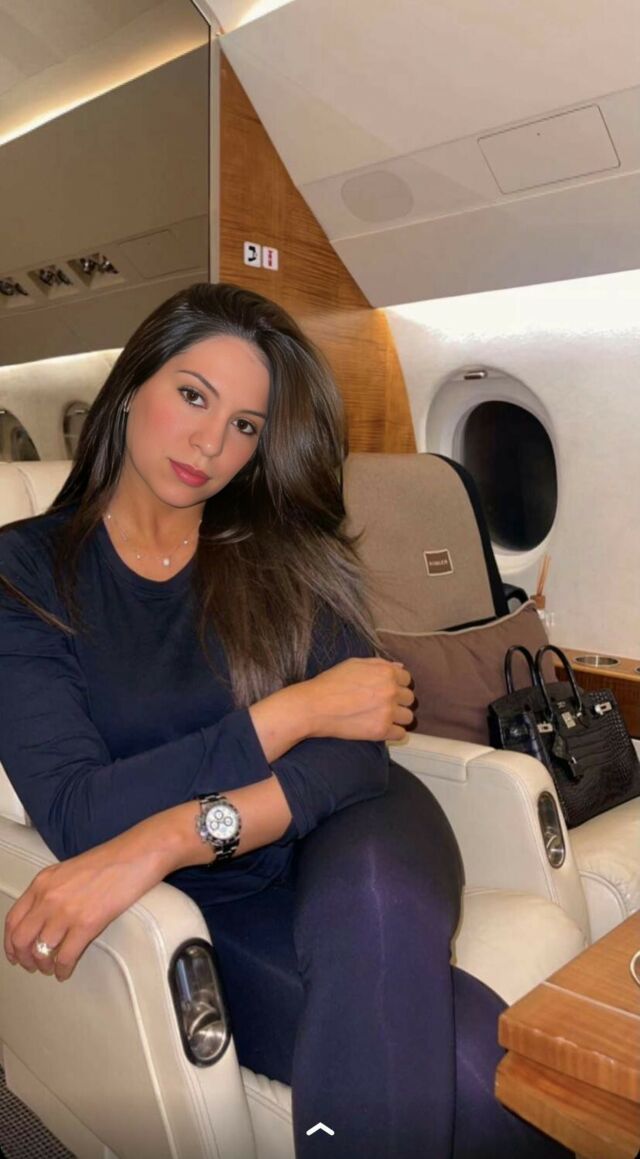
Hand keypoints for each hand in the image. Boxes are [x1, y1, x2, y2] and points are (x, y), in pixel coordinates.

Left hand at [4, 829, 164, 981]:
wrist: (136, 855)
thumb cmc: (111, 860)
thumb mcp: (70, 870)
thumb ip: (53, 891)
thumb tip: (46, 918)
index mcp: (42, 882)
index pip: (13, 919)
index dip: (10, 943)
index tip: (15, 953)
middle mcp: (48, 897)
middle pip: (21, 939)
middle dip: (24, 958)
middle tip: (33, 965)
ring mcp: (66, 911)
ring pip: (40, 952)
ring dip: (44, 966)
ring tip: (52, 969)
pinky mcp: (86, 924)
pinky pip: (65, 957)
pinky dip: (63, 970)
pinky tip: (66, 971)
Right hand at [305, 657, 413, 741]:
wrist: (315, 706)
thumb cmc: (331, 683)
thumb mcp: (354, 664)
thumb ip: (379, 664)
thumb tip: (400, 668)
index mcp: (386, 672)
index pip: (407, 679)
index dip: (396, 684)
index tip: (385, 690)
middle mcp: (391, 691)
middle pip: (409, 699)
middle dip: (398, 701)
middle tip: (381, 704)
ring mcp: (387, 712)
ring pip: (408, 717)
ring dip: (397, 718)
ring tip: (381, 717)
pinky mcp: (381, 730)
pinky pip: (400, 734)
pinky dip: (392, 733)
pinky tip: (380, 728)